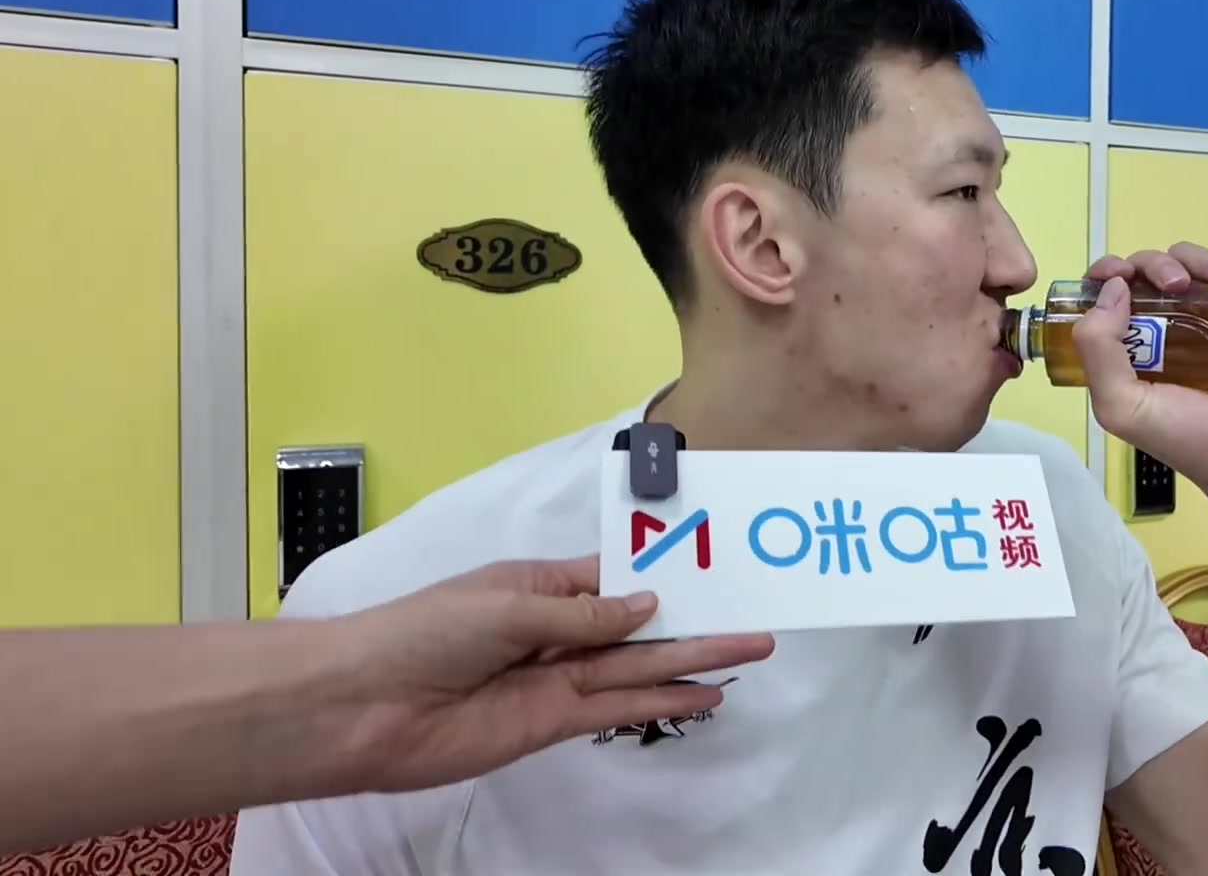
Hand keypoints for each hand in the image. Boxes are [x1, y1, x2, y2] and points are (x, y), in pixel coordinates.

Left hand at [318, 557, 774, 793]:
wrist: (365, 706)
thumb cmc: (426, 631)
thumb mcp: (509, 604)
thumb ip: (585, 615)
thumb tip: (650, 607)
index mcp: (540, 585)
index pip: (616, 578)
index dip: (666, 576)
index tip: (719, 569)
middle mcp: (556, 630)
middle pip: (639, 625)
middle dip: (696, 622)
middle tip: (757, 620)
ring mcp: (557, 679)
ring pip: (639, 667)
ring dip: (693, 661)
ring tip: (751, 652)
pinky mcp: (553, 723)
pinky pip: (618, 707)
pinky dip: (661, 702)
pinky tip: (704, 696)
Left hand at [1072, 242, 1207, 495]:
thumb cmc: (1192, 440)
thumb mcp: (1124, 407)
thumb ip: (1098, 351)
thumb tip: (1110, 288)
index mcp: (1133, 347)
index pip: (1110, 293)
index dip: (1109, 272)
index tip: (1122, 273)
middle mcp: (1171, 329)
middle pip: (1156, 270)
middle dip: (1160, 264)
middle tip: (1179, 284)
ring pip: (1202, 266)